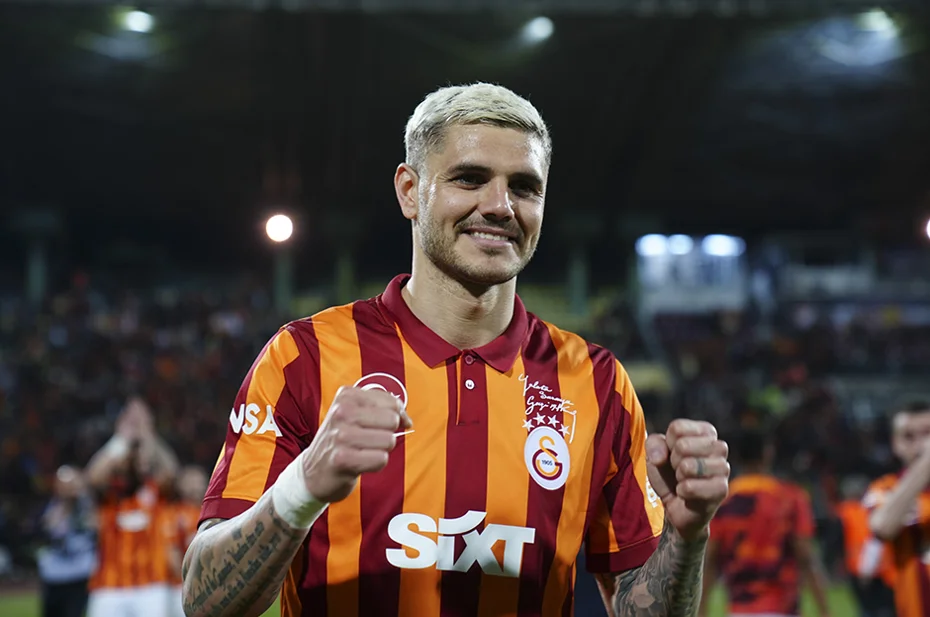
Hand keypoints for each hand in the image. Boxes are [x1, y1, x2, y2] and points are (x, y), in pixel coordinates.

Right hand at [300, 386, 411, 503]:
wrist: (312, 472)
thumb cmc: (339, 441)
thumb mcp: (353, 414)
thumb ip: (381, 409)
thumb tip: (406, 419)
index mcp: (347, 396)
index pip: (391, 402)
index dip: (398, 416)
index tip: (388, 425)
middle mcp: (342, 412)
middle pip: (392, 421)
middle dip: (387, 434)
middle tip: (369, 441)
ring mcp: (341, 435)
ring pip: (388, 440)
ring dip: (381, 451)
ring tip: (362, 452)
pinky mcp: (342, 459)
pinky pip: (381, 459)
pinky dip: (375, 465)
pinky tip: (360, 463)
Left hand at [646, 419, 728, 541]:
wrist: (677, 506)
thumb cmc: (669, 475)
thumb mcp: (655, 454)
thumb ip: (654, 444)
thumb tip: (660, 457)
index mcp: (706, 432)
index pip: (678, 428)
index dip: (668, 443)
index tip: (672, 454)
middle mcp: (719, 446)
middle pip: (683, 445)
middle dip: (673, 461)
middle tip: (678, 471)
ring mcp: (723, 468)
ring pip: (688, 465)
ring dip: (678, 476)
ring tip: (684, 481)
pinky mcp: (721, 489)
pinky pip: (690, 486)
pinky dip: (682, 491)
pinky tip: (687, 494)